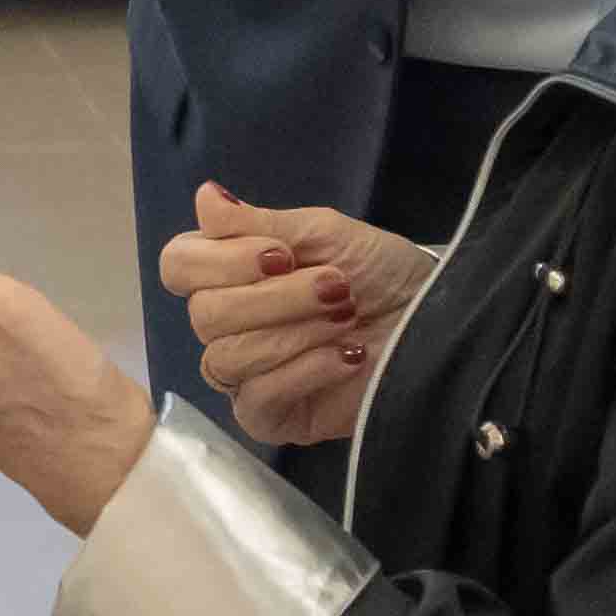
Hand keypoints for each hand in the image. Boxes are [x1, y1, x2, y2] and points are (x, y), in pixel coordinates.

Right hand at [157, 184, 439, 453]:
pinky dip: (306, 370)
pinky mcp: (271, 418)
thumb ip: (261, 221)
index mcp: (229, 274)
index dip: (221, 261)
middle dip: (277, 298)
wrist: (436, 320)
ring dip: (297, 331)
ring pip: (227, 357)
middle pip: (204, 315)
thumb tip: (205, 198)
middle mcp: (227, 326)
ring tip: (347, 319)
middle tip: (338, 287)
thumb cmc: (381, 273)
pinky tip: (347, 355)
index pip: (179, 265)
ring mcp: (245, 376)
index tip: (283, 254)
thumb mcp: (327, 233)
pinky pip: (257, 398)